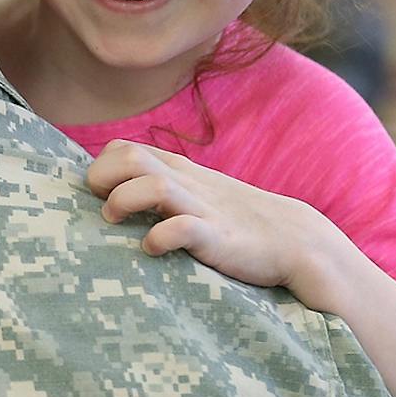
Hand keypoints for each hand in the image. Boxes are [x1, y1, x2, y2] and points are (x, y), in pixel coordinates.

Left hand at [87, 139, 329, 290]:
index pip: (124, 148)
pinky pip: (182, 229)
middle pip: (130, 156)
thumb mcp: (197, 194)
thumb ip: (162, 188)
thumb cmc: (236, 220)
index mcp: (178, 171)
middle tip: (103, 208)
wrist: (295, 239)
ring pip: (154, 187)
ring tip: (117, 222)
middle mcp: (187, 183)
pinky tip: (152, 248)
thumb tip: (117, 199)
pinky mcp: (218, 237)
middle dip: (102, 178)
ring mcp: (203, 209)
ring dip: (124, 202)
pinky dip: (158, 238)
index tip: (100, 196)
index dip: (101, 168)